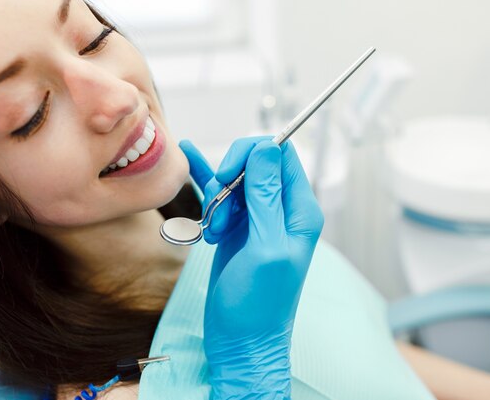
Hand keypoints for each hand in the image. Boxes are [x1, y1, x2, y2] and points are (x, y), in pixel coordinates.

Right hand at [180, 137, 323, 399]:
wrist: (242, 342)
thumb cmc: (260, 303)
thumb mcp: (266, 247)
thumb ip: (266, 197)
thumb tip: (267, 147)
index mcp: (299, 210)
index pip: (282, 154)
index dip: (253, 153)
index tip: (228, 176)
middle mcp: (281, 209)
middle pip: (256, 162)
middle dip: (230, 176)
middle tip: (219, 209)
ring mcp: (257, 218)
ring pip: (235, 180)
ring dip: (217, 197)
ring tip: (214, 231)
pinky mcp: (236, 228)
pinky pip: (221, 195)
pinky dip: (206, 180)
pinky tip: (189, 155)